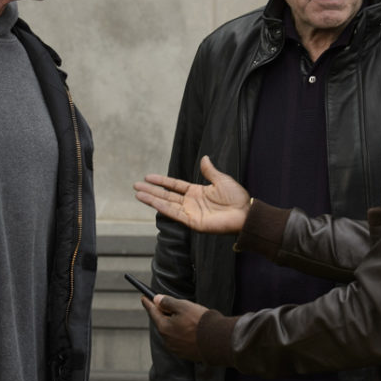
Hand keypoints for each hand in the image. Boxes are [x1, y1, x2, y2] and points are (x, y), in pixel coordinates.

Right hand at [133, 156, 249, 233]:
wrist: (245, 213)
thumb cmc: (236, 198)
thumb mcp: (222, 180)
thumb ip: (210, 171)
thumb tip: (204, 158)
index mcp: (197, 192)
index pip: (174, 185)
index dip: (161, 181)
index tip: (148, 177)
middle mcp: (191, 202)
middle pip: (166, 195)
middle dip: (151, 190)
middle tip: (136, 185)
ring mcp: (190, 213)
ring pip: (167, 204)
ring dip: (152, 199)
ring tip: (138, 193)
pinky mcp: (192, 222)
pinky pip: (174, 214)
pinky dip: (162, 208)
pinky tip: (152, 202)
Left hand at [141, 294, 207, 361]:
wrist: (218, 341)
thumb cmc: (200, 321)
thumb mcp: (183, 306)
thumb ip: (167, 302)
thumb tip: (156, 299)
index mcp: (164, 327)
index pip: (153, 312)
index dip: (148, 303)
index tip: (143, 297)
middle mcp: (167, 340)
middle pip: (162, 323)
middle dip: (163, 314)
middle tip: (166, 305)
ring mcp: (176, 349)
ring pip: (171, 332)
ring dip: (174, 325)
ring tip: (185, 318)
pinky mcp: (185, 354)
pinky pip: (180, 341)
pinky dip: (182, 334)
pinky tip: (191, 329)